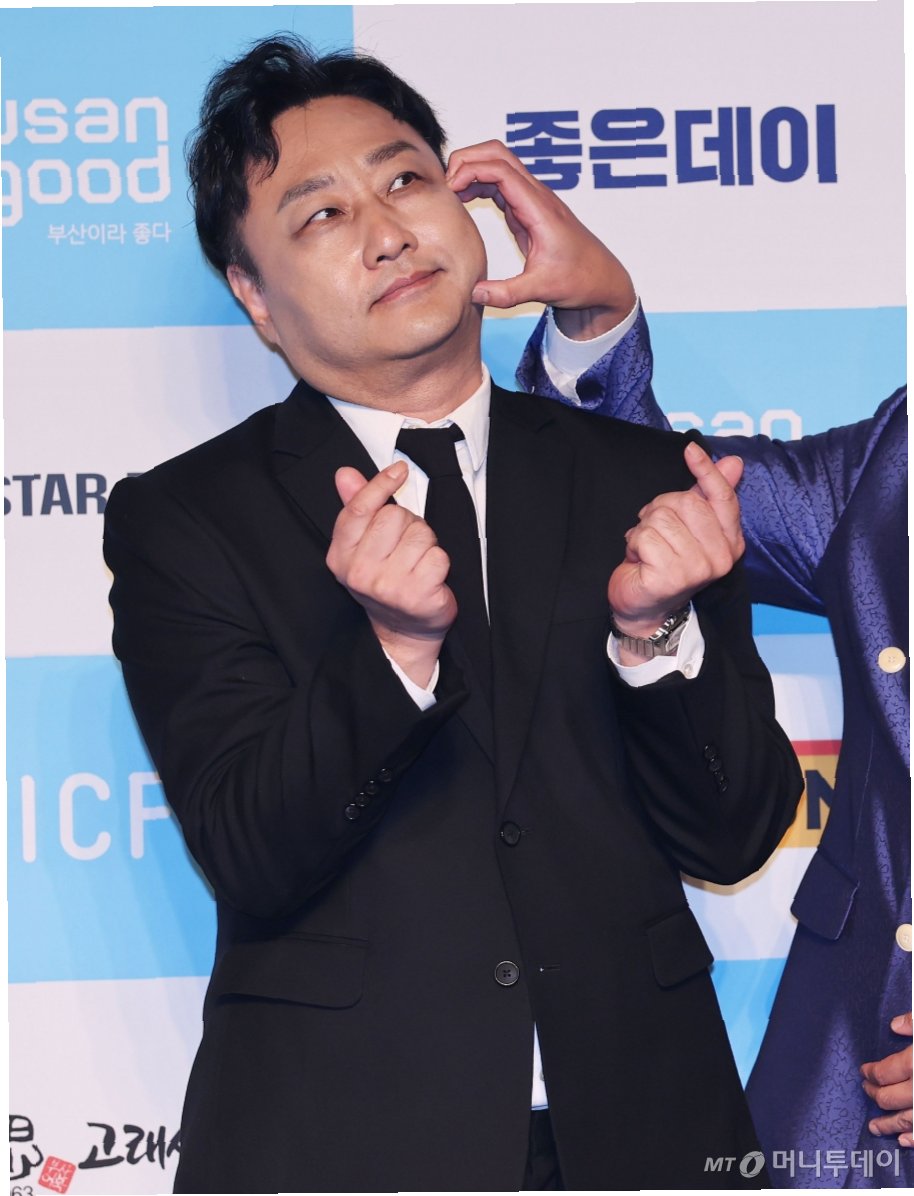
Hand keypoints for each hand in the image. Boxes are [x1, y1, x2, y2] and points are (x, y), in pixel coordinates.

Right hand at [326, 463, 455, 686]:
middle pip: (394, 516)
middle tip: (405, 548)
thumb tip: (345, 473)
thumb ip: (357, 507)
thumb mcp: (363, 547)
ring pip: (420, 534)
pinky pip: (438, 556)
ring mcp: (387, 586)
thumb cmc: (385, 582)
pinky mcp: (416, 596)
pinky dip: (440, 563)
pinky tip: (430, 578)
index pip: (359, 509)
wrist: (403, 631)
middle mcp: (359, 572)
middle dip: (408, 524)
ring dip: (426, 544)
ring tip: (417, 563)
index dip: (380, 484)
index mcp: (340, 556)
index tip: (399, 470)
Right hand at [446, 139, 635, 339]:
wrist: (601, 279)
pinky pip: (499, 183)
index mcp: (540, 209)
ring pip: (498, 163)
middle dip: (467, 158)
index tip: (449, 191)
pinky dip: (478, 183)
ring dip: (471, 168)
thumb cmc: (578, 280)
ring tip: (447, 192)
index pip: (501, 169)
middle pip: (497, 153)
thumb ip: (507, 293)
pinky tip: (463, 199)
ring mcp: (532, 199)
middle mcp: (537, 196)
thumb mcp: (542, 290)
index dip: (470, 171)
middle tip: (443, 185)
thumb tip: (474, 292)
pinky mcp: (526, 208)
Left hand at [608, 442, 744, 651]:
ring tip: (647, 551)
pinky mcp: (672, 577)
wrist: (644, 608)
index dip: (706, 471)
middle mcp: (720, 557)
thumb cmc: (664, 563)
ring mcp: (698, 569)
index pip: (723, 498)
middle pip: (685, 502)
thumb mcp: (688, 527)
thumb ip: (708, 495)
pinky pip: (644, 537)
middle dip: (660, 511)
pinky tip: (638, 562)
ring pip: (661, 518)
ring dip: (644, 530)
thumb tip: (734, 462)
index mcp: (731, 542)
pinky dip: (633, 545)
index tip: (690, 449)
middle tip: (655, 534)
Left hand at [862, 1012, 912, 1146]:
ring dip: (888, 1124)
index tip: (864, 1072)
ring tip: (874, 1126)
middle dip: (875, 1094)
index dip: (871, 1073)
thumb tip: (895, 1025)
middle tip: (866, 1090)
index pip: (885, 1072)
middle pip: (890, 1097)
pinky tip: (904, 1141)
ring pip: (905, 1121)